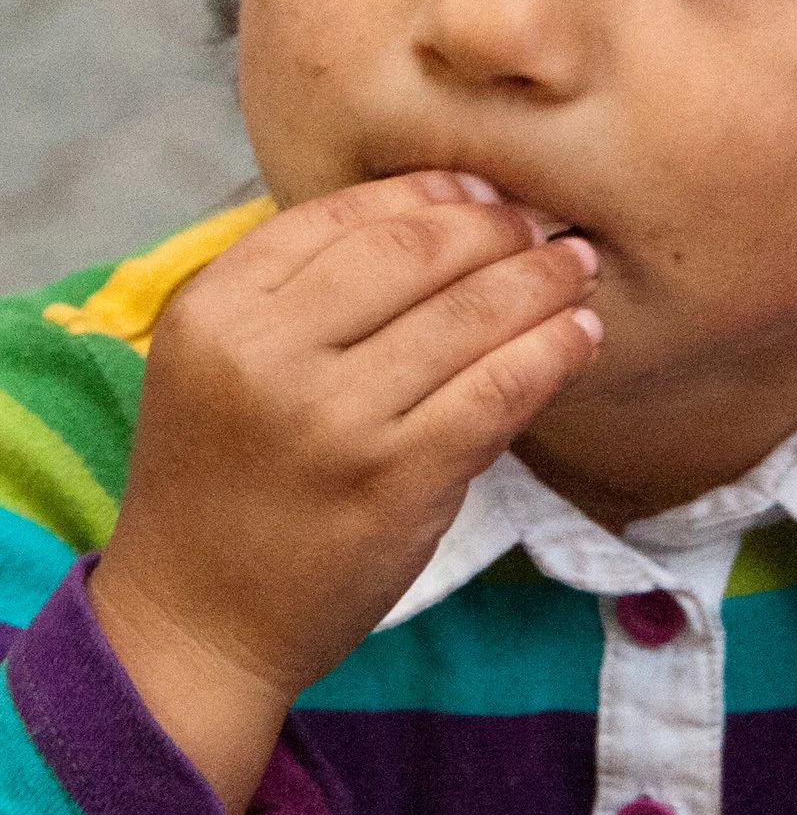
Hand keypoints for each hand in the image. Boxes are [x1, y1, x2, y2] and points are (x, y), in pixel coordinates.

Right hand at [88, 172, 602, 814]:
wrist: (197, 623)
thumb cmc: (226, 479)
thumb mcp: (223, 363)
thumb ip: (305, 289)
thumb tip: (445, 207)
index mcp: (216, 310)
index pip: (346, 212)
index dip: (433, 191)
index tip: (485, 192)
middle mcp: (267, 355)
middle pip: (418, 248)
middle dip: (499, 228)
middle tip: (543, 227)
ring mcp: (335, 419)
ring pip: (473, 312)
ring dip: (544, 280)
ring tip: (576, 267)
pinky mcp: (398, 478)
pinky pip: (502, 387)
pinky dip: (555, 350)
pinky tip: (581, 335)